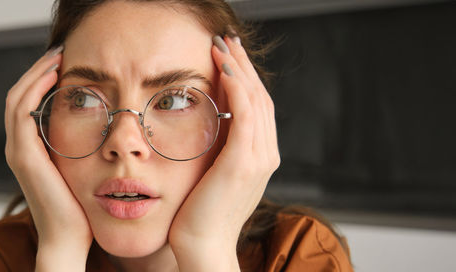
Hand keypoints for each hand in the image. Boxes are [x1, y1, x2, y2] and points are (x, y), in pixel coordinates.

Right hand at [4, 46, 92, 270]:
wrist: (69, 237)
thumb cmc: (78, 207)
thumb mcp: (78, 167)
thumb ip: (77, 145)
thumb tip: (98, 124)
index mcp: (28, 149)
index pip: (26, 104)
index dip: (41, 80)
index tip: (64, 64)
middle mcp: (17, 147)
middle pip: (17, 95)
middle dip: (37, 70)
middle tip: (60, 52)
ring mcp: (17, 150)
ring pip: (16, 98)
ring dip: (36, 73)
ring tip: (57, 57)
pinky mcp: (24, 154)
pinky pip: (23, 111)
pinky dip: (35, 89)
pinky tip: (54, 76)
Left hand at [168, 35, 279, 270]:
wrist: (202, 247)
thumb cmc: (199, 215)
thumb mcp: (213, 177)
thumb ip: (219, 152)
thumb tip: (209, 128)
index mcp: (260, 157)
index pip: (258, 107)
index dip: (245, 78)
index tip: (227, 57)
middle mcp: (266, 155)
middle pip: (261, 97)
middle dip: (243, 66)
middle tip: (226, 42)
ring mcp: (258, 158)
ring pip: (255, 100)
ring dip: (239, 69)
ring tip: (221, 47)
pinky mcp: (243, 162)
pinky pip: (245, 115)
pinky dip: (237, 90)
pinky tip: (224, 71)